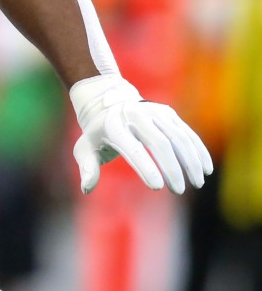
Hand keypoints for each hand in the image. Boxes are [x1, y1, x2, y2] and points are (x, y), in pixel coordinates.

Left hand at [70, 74, 212, 194]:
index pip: (132, 148)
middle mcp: (135, 116)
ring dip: (191, 161)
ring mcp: (154, 112)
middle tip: (179, 190)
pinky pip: (187, 133)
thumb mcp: (85, 147)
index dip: (145, 166)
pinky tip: (205, 169)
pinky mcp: (168, 113)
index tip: (157, 186)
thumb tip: (87, 189)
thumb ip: (88, 168)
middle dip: (172, 168)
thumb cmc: (97, 132)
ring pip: (178, 137)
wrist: (108, 100)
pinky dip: (198, 150)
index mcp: (113, 126)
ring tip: (197, 183)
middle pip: (160, 142)